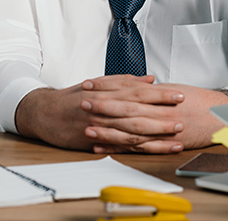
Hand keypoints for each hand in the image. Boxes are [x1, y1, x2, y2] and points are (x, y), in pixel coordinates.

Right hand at [14, 75, 184, 152]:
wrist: (45, 113)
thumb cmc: (73, 97)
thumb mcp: (97, 83)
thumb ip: (124, 81)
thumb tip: (149, 79)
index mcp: (107, 92)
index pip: (138, 92)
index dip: (160, 94)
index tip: (178, 95)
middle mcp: (105, 109)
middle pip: (138, 112)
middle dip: (162, 115)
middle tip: (182, 117)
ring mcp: (102, 126)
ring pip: (133, 131)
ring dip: (156, 135)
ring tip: (176, 135)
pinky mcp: (97, 142)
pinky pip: (123, 146)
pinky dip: (141, 148)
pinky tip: (157, 148)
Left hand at [81, 78, 227, 153]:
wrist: (220, 116)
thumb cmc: (198, 101)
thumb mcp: (173, 89)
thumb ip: (151, 90)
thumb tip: (134, 85)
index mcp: (159, 95)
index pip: (127, 88)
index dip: (106, 86)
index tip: (89, 85)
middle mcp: (159, 111)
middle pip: (126, 108)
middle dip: (102, 106)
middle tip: (82, 103)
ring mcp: (161, 129)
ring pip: (129, 130)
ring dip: (107, 130)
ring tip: (87, 129)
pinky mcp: (163, 143)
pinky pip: (138, 147)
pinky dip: (119, 148)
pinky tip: (103, 148)